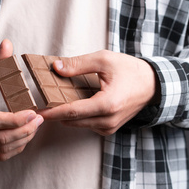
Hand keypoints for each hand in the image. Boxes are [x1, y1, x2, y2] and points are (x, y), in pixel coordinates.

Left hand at [38, 50, 159, 135]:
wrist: (153, 85)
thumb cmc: (131, 70)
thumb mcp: (104, 60)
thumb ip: (79, 64)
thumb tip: (56, 68)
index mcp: (107, 104)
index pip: (71, 112)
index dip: (51, 111)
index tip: (35, 110)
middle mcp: (108, 120)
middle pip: (71, 120)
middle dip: (54, 112)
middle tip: (39, 102)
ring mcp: (109, 127)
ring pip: (77, 124)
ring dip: (65, 114)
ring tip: (53, 100)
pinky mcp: (109, 129)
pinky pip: (86, 124)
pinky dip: (77, 116)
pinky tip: (73, 103)